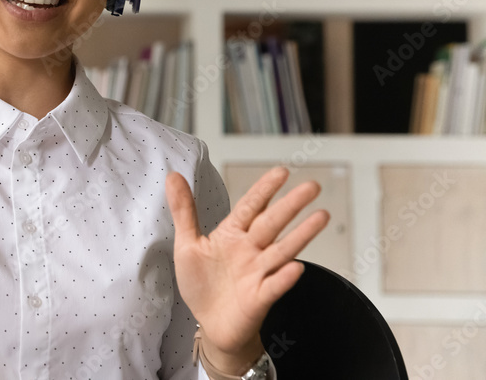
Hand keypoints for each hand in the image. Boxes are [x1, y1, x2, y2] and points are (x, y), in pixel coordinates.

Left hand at [165, 166, 328, 372]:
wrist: (210, 324)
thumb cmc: (202, 283)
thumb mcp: (187, 244)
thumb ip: (184, 210)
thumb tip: (173, 176)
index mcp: (233, 234)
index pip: (251, 206)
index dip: (265, 189)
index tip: (282, 172)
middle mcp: (250, 250)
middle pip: (272, 223)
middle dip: (291, 204)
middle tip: (312, 186)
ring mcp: (258, 273)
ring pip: (282, 250)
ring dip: (302, 234)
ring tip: (321, 216)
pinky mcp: (260, 298)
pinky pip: (274, 285)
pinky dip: (284, 277)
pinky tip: (296, 267)